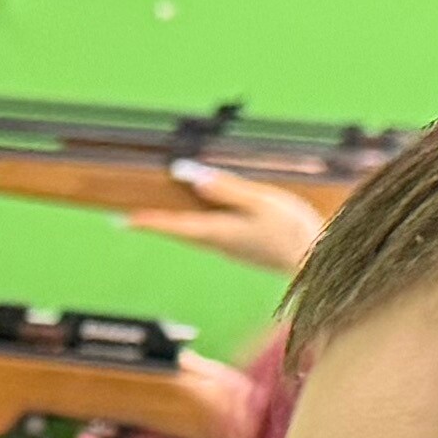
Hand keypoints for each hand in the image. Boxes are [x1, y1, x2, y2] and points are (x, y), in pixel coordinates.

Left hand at [123, 164, 330, 276]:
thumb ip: (225, 188)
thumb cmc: (293, 231)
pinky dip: (194, 221)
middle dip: (154, 220)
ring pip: (192, 231)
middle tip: (127, 216)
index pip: (174, 225)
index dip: (146, 221)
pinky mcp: (241, 246)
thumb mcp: (260, 202)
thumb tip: (188, 175)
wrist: (317, 263)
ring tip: (151, 212)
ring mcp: (229, 246)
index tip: (120, 220)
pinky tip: (195, 213)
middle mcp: (218, 242)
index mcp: (218, 231)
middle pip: (178, 229)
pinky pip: (209, 230)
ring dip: (172, 221)